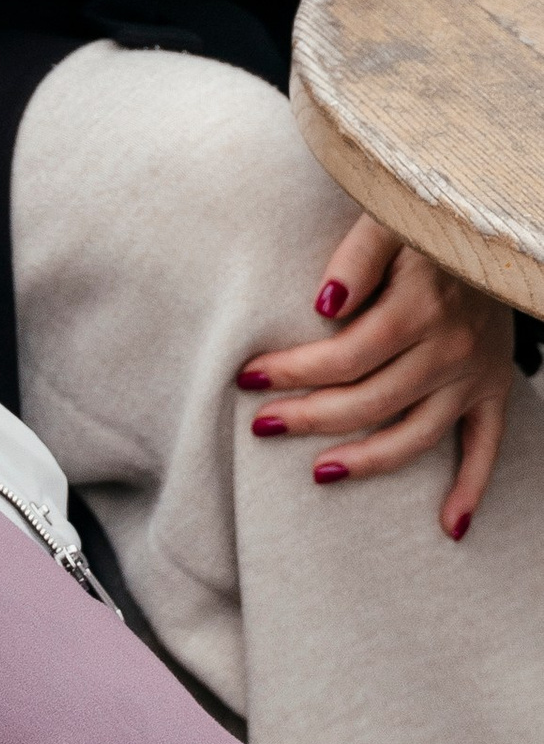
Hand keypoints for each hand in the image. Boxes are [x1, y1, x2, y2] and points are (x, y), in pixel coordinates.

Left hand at [240, 214, 516, 538]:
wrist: (492, 224)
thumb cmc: (424, 218)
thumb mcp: (388, 218)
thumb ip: (356, 260)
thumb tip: (324, 304)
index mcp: (420, 307)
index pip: (345, 355)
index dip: (295, 371)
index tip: (249, 376)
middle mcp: (449, 349)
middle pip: (371, 400)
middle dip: (310, 417)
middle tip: (262, 425)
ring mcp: (473, 375)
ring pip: (417, 436)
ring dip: (367, 461)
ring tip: (319, 473)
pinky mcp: (494, 389)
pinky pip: (486, 448)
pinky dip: (471, 489)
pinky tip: (449, 525)